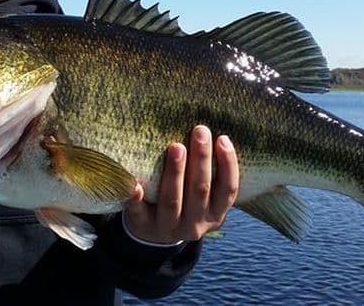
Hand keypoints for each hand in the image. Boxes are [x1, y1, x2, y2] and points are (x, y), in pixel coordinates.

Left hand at [123, 125, 238, 243]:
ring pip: (172, 200)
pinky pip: (138, 211)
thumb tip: (210, 131)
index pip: (228, 190)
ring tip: (176, 146)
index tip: (223, 138)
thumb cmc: (184, 201)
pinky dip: (136, 198)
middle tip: (200, 131)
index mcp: (215, 215)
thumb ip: (210, 173)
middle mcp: (195, 225)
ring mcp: (168, 227)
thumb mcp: (204, 196)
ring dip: (175, 172)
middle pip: (199, 191)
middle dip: (201, 160)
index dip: (228, 165)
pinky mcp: (143, 225)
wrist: (153, 233)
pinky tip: (135, 183)